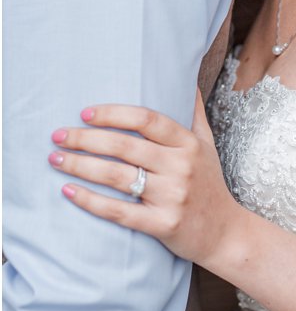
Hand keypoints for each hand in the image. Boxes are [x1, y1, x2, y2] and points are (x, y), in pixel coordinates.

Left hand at [50, 91, 241, 264]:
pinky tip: (68, 190)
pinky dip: (90, 200)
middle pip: (126, 146)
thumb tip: (187, 78)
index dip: (114, 114)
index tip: (84, 113)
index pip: (148, 120)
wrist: (225, 232)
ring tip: (55, 159)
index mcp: (190, 145)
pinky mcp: (162, 224)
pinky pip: (119, 211)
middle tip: (58, 136)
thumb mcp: (208, 145)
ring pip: (117, 176)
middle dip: (86, 139)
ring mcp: (172, 196)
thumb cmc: (210, 184)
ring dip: (80, 166)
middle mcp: (182, 167)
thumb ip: (194, 113)